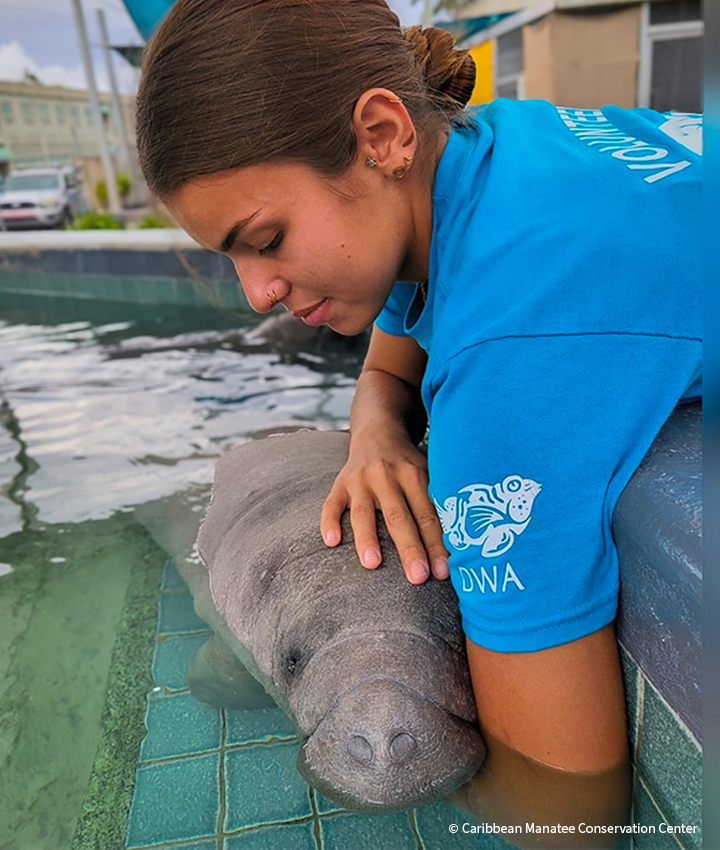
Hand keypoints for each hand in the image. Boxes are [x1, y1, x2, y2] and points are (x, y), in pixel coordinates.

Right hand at [320, 427, 448, 583]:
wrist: (378, 432)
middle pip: (398, 517)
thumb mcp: (429, 473)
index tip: (443, 571)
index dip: (436, 544)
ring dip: (367, 538)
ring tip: (373, 564)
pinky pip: (332, 503)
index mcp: (414, 476)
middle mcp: (386, 476)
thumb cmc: (409, 464)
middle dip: (409, 548)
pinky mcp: (340, 483)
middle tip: (418, 577)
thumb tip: (463, 544)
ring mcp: (360, 480)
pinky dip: (329, 522)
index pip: (427, 515)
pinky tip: (331, 542)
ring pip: (363, 512)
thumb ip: (438, 502)